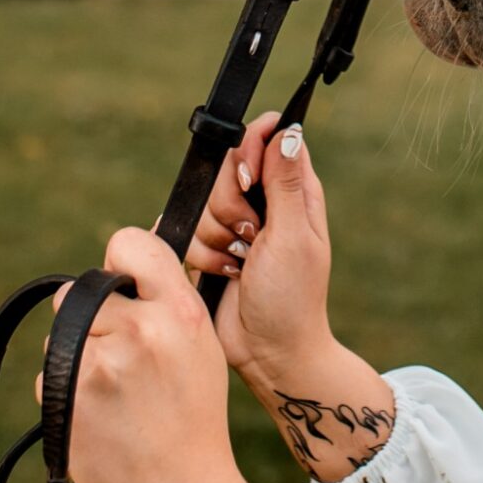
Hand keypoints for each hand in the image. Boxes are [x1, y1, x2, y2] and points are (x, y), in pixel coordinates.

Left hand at [42, 225, 240, 482]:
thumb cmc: (192, 416)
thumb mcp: (201, 345)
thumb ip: (165, 297)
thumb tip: (123, 253)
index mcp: (180, 312)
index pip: (128, 244)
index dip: (118, 263)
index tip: (123, 287)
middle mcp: (141, 330)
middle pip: (81, 292)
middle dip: (92, 318)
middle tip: (123, 359)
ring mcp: (100, 365)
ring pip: (62, 335)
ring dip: (78, 357)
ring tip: (116, 395)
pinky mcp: (67, 397)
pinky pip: (50, 376)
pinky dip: (67, 393)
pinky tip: (99, 418)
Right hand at [183, 113, 338, 393]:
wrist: (268, 352)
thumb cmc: (292, 297)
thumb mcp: (293, 236)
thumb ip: (285, 182)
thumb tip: (288, 130)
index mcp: (295, 191)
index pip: (269, 139)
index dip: (250, 149)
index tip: (246, 178)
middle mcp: (264, 203)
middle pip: (226, 168)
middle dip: (230, 205)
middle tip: (251, 235)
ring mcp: (235, 227)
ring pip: (203, 203)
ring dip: (218, 238)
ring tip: (242, 263)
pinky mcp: (210, 250)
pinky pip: (187, 234)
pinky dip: (204, 257)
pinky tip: (226, 275)